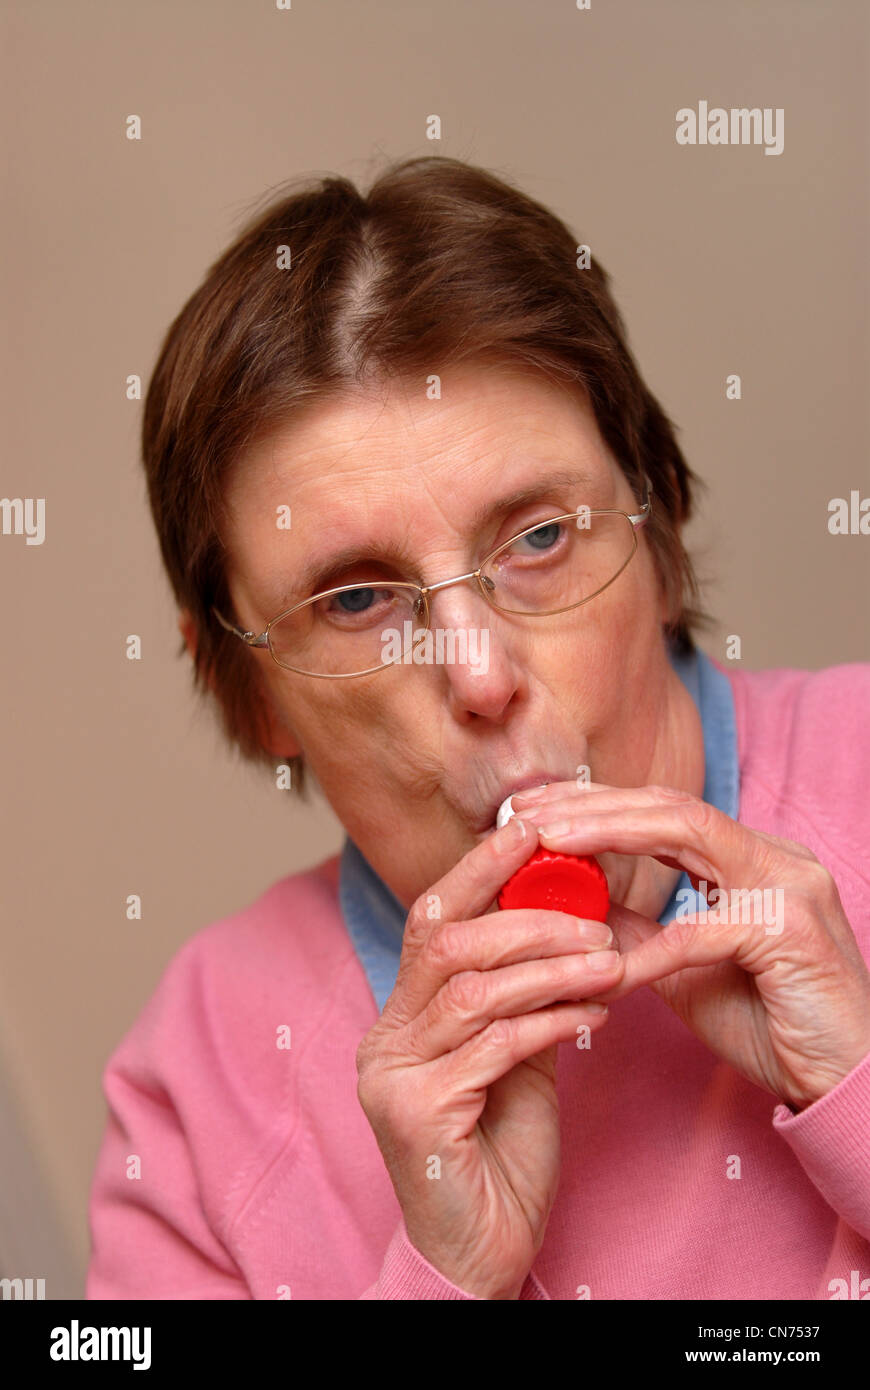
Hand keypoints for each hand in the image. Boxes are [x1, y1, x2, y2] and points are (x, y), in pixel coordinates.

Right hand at [355, 815, 623, 1298]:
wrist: (481, 1257)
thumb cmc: (500, 1154)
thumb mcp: (515, 1057)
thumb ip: (524, 995)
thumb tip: (568, 920)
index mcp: (400, 1016)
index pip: (431, 919)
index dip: (481, 867)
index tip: (535, 826)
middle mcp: (384, 1038)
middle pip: (447, 942)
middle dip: (528, 918)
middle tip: (596, 918)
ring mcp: (391, 1077)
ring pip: (473, 989)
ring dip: (550, 968)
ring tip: (611, 963)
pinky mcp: (416, 1116)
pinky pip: (493, 1048)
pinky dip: (551, 1022)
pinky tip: (593, 1018)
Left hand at [512, 781, 869, 1111]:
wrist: (848, 1083)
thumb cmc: (771, 1025)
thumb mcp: (684, 970)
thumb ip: (637, 930)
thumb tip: (570, 904)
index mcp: (752, 858)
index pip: (664, 809)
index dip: (596, 803)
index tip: (533, 808)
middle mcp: (775, 856)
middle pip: (670, 805)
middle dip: (593, 803)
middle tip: (525, 811)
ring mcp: (791, 885)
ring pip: (688, 832)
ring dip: (611, 833)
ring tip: (549, 843)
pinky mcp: (794, 930)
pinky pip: (703, 931)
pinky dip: (649, 949)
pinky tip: (603, 967)